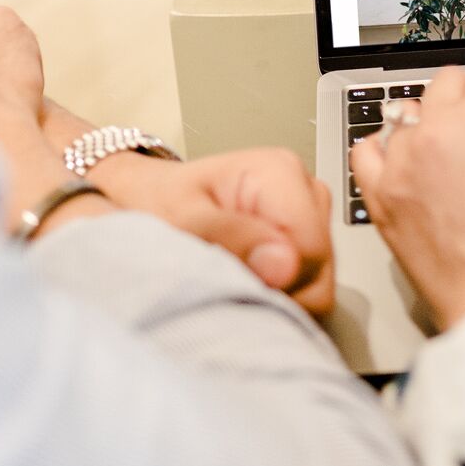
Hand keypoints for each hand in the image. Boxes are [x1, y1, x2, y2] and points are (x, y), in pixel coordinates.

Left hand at [89, 145, 336, 314]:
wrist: (145, 200)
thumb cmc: (158, 202)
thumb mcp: (180, 217)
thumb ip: (230, 237)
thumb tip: (284, 265)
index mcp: (281, 171)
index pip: (310, 248)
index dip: (277, 279)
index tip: (233, 278)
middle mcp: (304, 189)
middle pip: (318, 265)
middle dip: (276, 287)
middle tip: (223, 275)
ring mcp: (309, 215)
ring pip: (318, 279)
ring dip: (277, 292)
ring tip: (231, 276)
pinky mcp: (306, 240)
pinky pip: (310, 284)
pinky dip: (280, 294)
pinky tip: (246, 281)